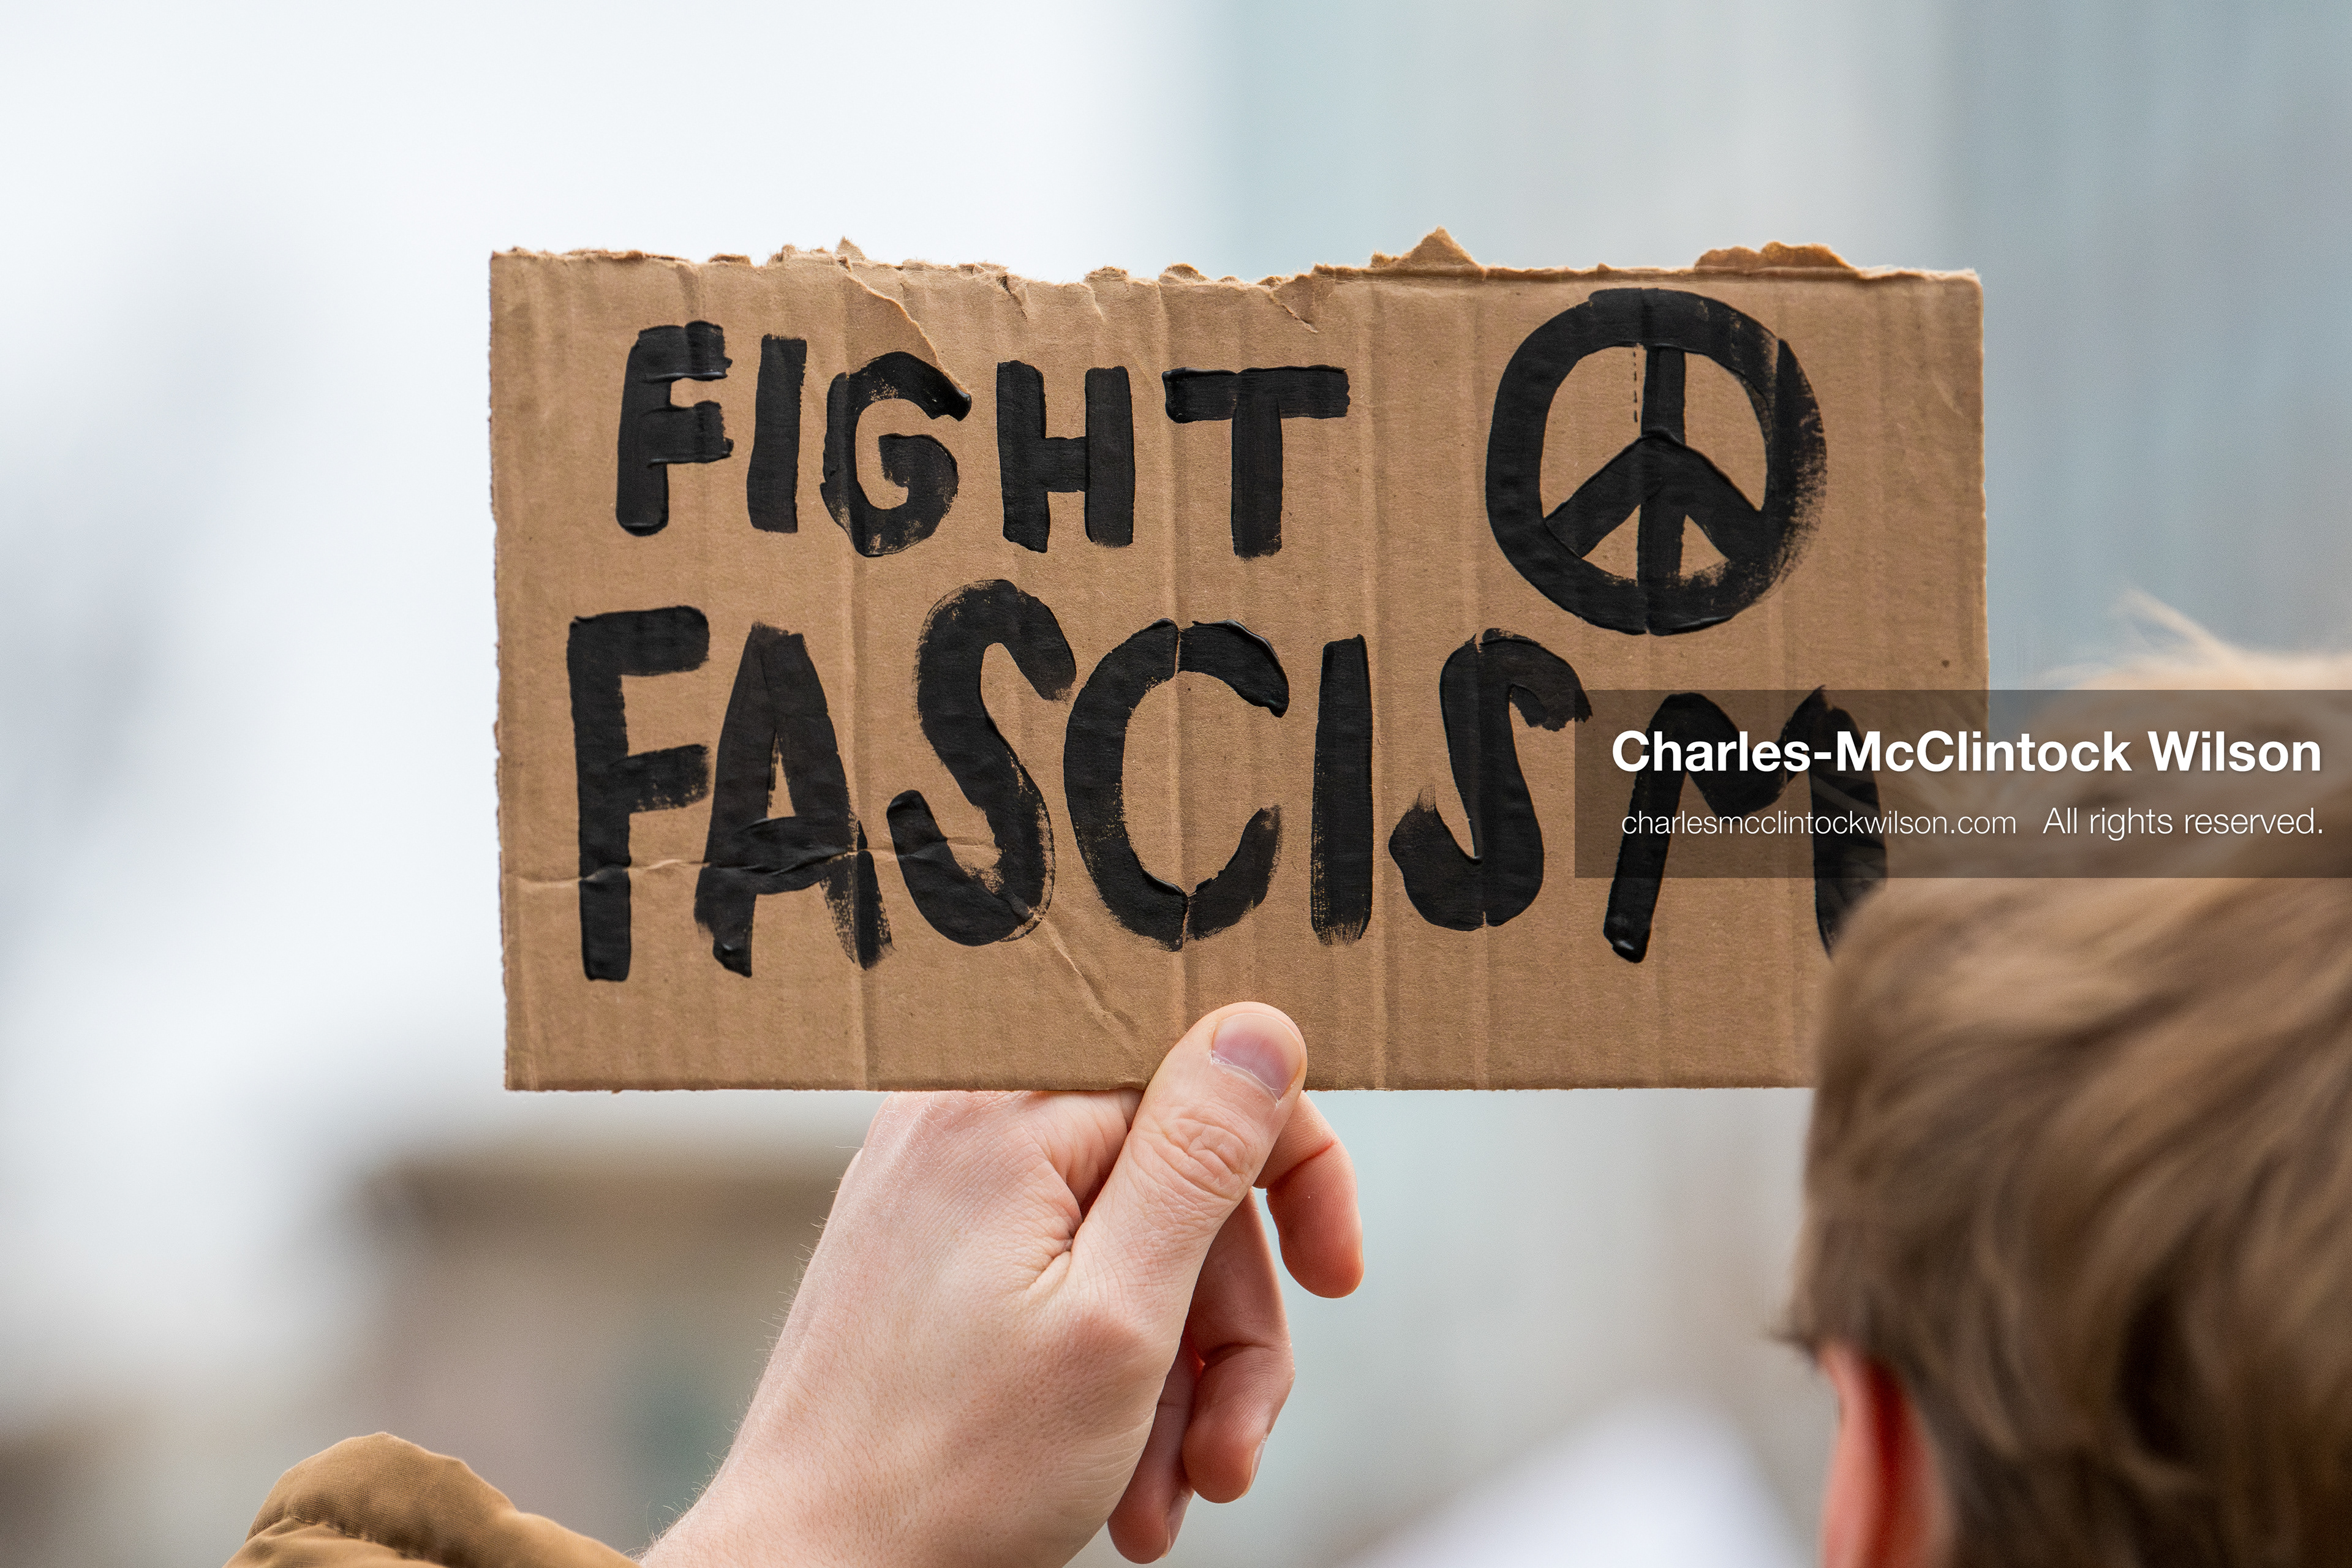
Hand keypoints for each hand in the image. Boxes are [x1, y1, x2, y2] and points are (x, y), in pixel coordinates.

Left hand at [643, 1003, 1362, 1567]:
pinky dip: (1109, 1380)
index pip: (1208, 1077)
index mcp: (1007, 1114)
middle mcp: (962, 1121)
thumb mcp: (1119, 1318)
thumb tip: (1261, 1022)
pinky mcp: (927, 1255)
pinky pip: (1063, 1283)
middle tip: (1231, 1453)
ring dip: (1176, 1381)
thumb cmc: (948, 1473)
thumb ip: (1198, 1158)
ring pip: (1131, 1247)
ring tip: (1165, 1498)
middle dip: (1228, 1327)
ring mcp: (937, 1189)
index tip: (1332, 1282)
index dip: (1296, 1174)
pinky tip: (1117, 1480)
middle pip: (1177, 1178)